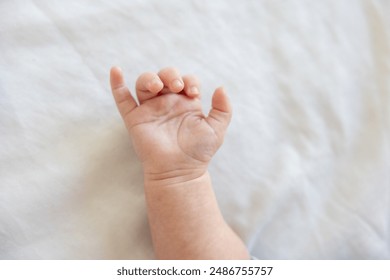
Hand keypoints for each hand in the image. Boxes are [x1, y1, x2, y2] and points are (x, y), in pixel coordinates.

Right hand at [110, 67, 231, 180]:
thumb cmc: (198, 152)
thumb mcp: (217, 129)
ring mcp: (150, 110)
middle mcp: (167, 103)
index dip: (190, 80)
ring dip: (150, 78)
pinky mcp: (135, 119)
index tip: (193, 93)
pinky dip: (117, 85)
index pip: (186, 80)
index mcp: (186, 103)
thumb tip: (221, 87)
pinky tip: (116, 70)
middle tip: (177, 86)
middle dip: (171, 75)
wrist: (180, 171)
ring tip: (158, 86)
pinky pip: (123, 99)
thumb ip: (223, 109)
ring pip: (145, 83)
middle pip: (164, 76)